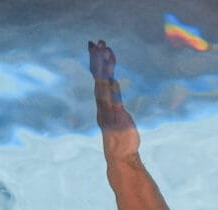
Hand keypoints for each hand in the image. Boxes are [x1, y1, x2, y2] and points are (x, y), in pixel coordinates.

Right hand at [88, 40, 138, 160]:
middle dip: (98, 60)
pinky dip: (112, 93)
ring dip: (104, 71)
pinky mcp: (115, 122)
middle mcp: (103, 107)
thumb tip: (112, 83)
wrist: (120, 159)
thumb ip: (115, 99)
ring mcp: (107, 114)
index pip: (100, 78)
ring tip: (104, 53)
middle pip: (99, 79)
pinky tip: (112, 81)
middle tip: (97, 41)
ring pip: (104, 88)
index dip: (98, 62)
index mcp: (103, 104)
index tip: (97, 45)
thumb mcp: (119, 114)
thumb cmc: (121, 139)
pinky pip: (113, 105)